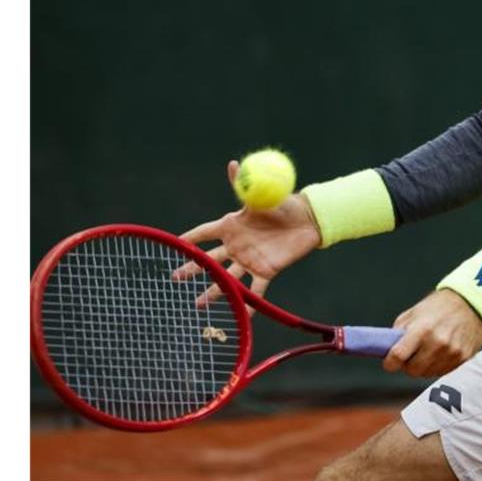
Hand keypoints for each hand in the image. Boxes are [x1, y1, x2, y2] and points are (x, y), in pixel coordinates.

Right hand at [174, 160, 321, 304]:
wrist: (308, 219)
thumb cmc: (283, 204)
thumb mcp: (260, 195)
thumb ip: (243, 185)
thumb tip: (232, 164)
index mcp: (232, 226)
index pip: (204, 233)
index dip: (189, 239)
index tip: (173, 244)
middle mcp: (237, 245)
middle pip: (209, 260)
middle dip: (192, 269)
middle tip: (176, 278)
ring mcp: (250, 259)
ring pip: (227, 279)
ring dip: (213, 292)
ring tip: (198, 304)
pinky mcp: (267, 270)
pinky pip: (255, 290)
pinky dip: (248, 305)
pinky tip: (241, 316)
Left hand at [382, 289, 481, 377]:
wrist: (470, 302)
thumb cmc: (438, 306)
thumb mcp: (414, 313)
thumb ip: (398, 333)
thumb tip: (386, 352)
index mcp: (421, 329)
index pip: (398, 356)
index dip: (390, 363)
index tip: (389, 363)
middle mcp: (437, 343)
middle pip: (412, 370)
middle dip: (407, 365)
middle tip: (410, 356)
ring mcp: (452, 352)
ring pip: (428, 374)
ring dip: (423, 366)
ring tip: (427, 351)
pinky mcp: (463, 358)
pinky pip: (443, 372)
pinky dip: (438, 366)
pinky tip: (440, 352)